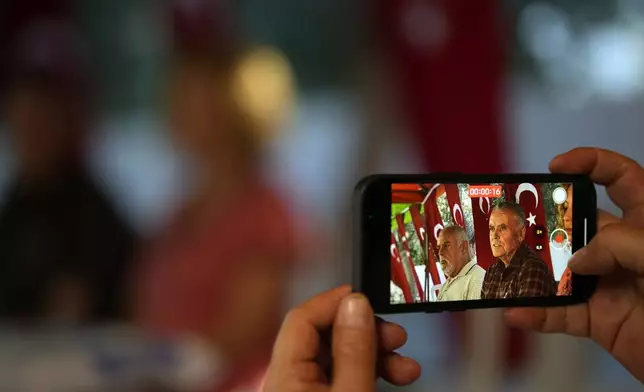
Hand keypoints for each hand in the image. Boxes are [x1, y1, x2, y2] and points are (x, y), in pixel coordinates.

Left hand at [262, 285, 420, 391]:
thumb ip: (354, 351)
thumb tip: (356, 305)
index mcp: (284, 376)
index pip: (302, 319)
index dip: (335, 302)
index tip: (368, 298)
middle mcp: (286, 383)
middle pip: (322, 338)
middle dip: (364, 333)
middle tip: (395, 336)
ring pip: (335, 361)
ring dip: (372, 356)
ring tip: (404, 367)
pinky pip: (338, 380)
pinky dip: (365, 374)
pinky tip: (392, 377)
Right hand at [505, 147, 643, 381]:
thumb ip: (619, 245)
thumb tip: (576, 261)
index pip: (623, 180)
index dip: (592, 163)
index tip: (555, 167)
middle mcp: (623, 250)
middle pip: (578, 226)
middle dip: (545, 222)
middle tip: (511, 221)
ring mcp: (609, 285)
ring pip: (562, 272)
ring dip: (531, 270)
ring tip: (500, 264)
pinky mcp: (600, 321)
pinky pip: (563, 316)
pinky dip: (538, 316)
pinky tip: (515, 313)